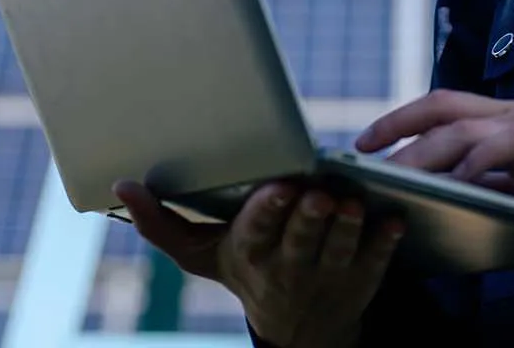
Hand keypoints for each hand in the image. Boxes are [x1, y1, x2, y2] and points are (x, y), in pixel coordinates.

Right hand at [114, 179, 402, 347]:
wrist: (294, 328)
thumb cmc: (244, 268)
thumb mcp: (199, 253)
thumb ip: (160, 223)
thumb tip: (121, 186)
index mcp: (248, 254)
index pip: (256, 231)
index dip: (267, 211)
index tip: (277, 187)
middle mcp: (286, 269)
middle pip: (299, 241)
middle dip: (309, 218)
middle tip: (321, 193)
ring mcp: (326, 278)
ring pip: (339, 251)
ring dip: (348, 228)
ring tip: (352, 202)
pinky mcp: (360, 283)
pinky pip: (377, 263)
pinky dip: (385, 243)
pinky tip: (393, 220)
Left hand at [355, 90, 513, 236]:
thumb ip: (496, 180)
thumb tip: (451, 193)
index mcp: (509, 118)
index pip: (444, 108)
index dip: (402, 120)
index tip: (367, 141)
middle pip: (441, 105)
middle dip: (396, 125)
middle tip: (361, 149)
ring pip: (460, 127)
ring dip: (421, 150)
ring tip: (391, 174)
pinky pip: (500, 145)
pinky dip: (473, 162)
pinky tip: (454, 183)